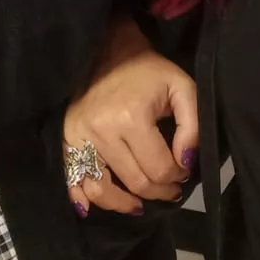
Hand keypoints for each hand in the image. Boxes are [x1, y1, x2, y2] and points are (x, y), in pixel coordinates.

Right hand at [63, 16, 198, 215]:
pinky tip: (96, 207)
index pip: (159, 168)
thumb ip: (193, 126)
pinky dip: (86, 199)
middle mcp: (102, 131)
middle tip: (171, 189)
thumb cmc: (149, 71)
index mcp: (132, 117)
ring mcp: (79, 137)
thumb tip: (187, 163)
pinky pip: (73, 180)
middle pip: (135, 182)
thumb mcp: (182, 87)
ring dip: (126, 203)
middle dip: (159, 192)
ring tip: (141, 204)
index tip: (184, 171)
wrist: (109, 52)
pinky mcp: (66, 140)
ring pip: (103, 189)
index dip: (178, 176)